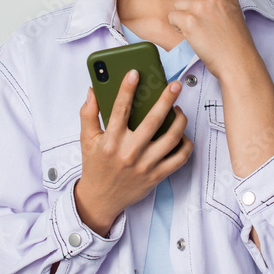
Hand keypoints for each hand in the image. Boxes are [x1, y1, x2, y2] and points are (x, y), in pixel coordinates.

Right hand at [75, 70, 192, 235]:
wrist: (101, 200)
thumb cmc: (95, 166)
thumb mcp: (87, 139)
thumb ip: (89, 113)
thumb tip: (93, 90)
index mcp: (111, 141)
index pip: (120, 109)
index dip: (127, 89)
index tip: (135, 73)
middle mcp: (129, 152)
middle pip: (153, 120)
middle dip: (166, 99)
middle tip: (175, 85)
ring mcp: (145, 165)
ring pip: (171, 138)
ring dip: (179, 120)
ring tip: (179, 110)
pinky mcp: (157, 176)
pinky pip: (179, 158)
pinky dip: (185, 144)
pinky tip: (182, 134)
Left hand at [170, 0, 257, 79]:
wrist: (238, 61)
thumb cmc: (235, 41)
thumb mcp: (232, 11)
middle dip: (187, 2)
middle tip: (201, 19)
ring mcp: (201, 7)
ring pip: (178, 5)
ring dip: (183, 18)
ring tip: (200, 31)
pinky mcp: (190, 21)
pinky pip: (173, 18)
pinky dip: (179, 28)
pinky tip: (194, 36)